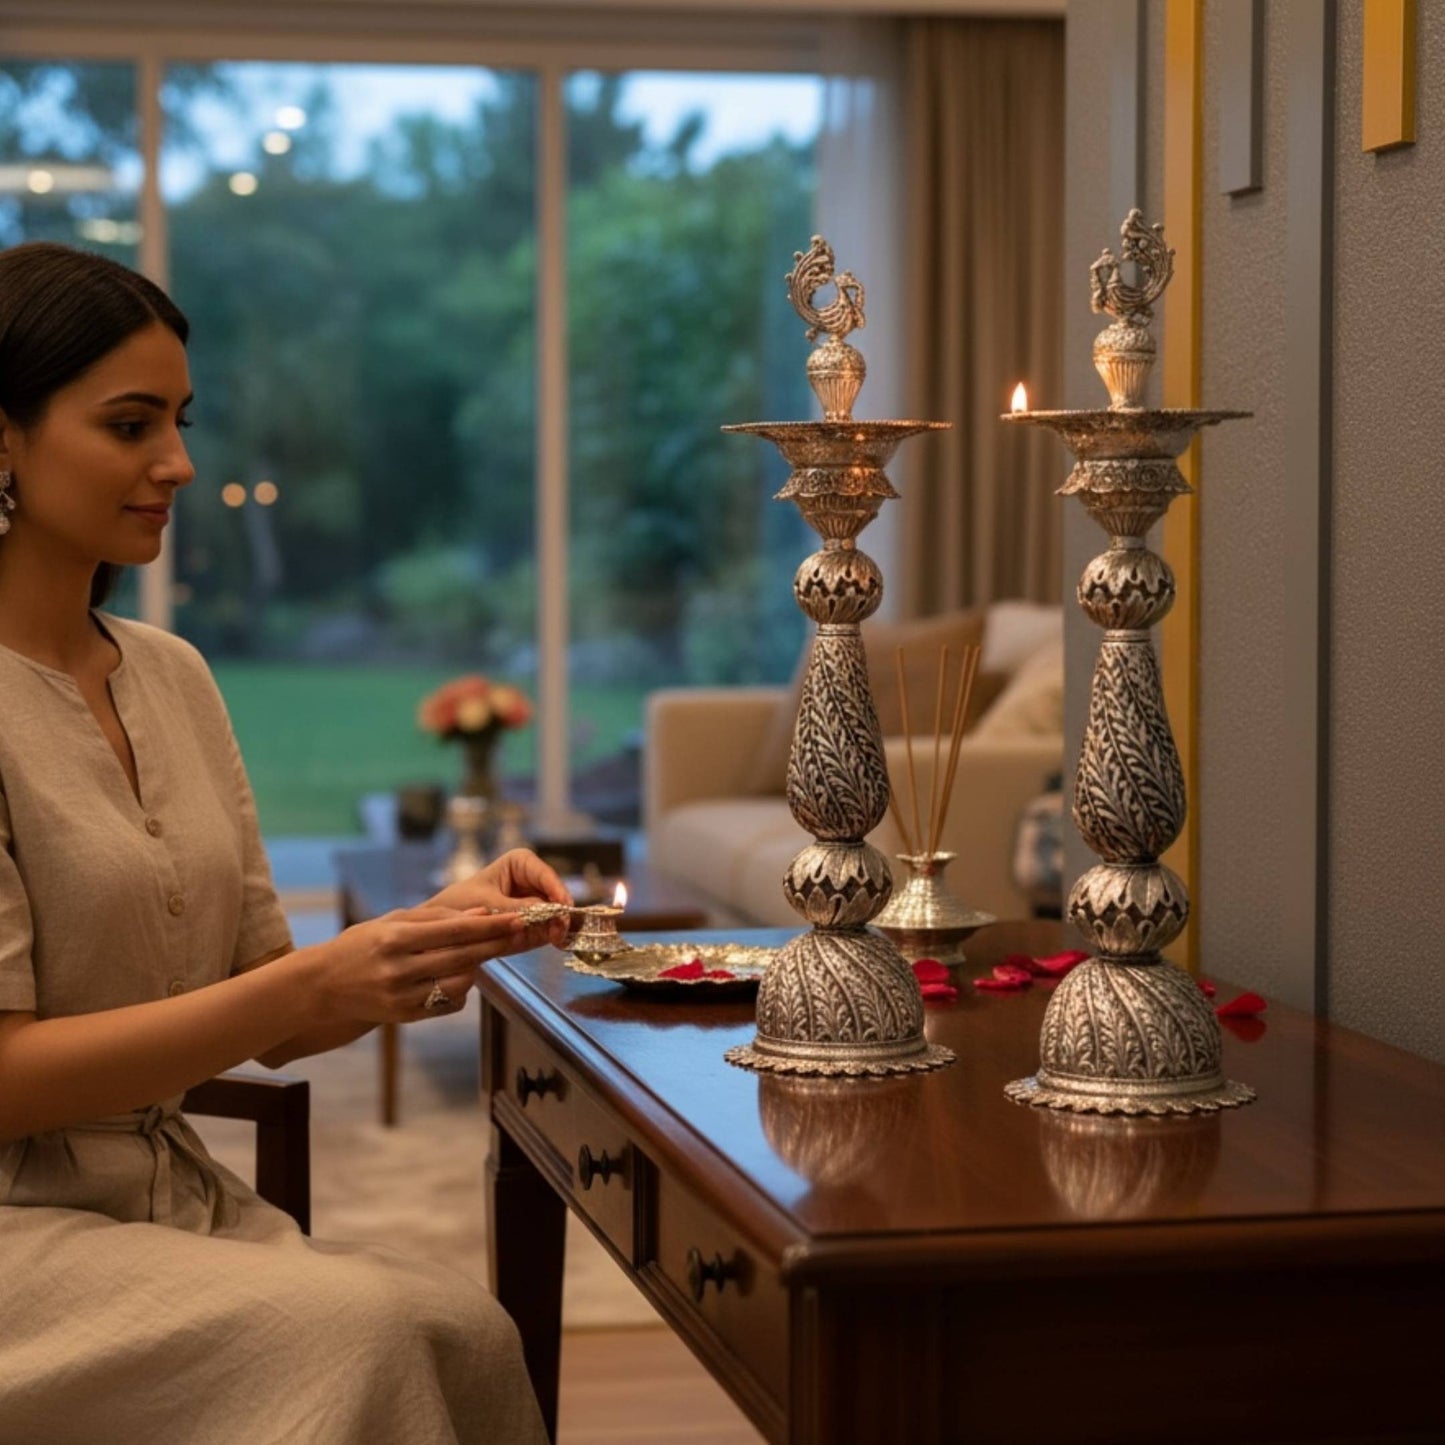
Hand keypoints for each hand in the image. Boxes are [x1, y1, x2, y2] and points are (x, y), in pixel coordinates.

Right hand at [294, 903, 554, 1024]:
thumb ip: (436, 918)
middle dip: (496, 944)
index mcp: (394, 939)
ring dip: (479, 966)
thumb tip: (482, 914)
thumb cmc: (361, 945)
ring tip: (486, 951)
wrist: (323, 987)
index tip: (516, 917)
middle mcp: (398, 970)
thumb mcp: (392, 922)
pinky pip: (448, 1004)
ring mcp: (402, 997)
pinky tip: (460, 975)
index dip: (489, 925)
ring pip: (459, 983)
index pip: (454, 931)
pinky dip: (461, 989)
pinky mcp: (405, 1017)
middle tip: (522, 931)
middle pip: (462, 957)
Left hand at [428, 848, 572, 947]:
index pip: (544, 874)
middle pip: (553, 895)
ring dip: (557, 926)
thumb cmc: (457, 905)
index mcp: (520, 863)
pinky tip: (554, 944)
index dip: (557, 890)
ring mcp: (533, 904)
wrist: (439, 928)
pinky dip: (549, 936)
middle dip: (558, 912)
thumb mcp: (487, 906)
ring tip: (558, 940)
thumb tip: (549, 914)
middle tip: (561, 930)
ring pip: (553, 913)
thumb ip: (519, 910)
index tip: (564, 906)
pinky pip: (546, 929)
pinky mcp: (532, 924)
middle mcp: (531, 882)